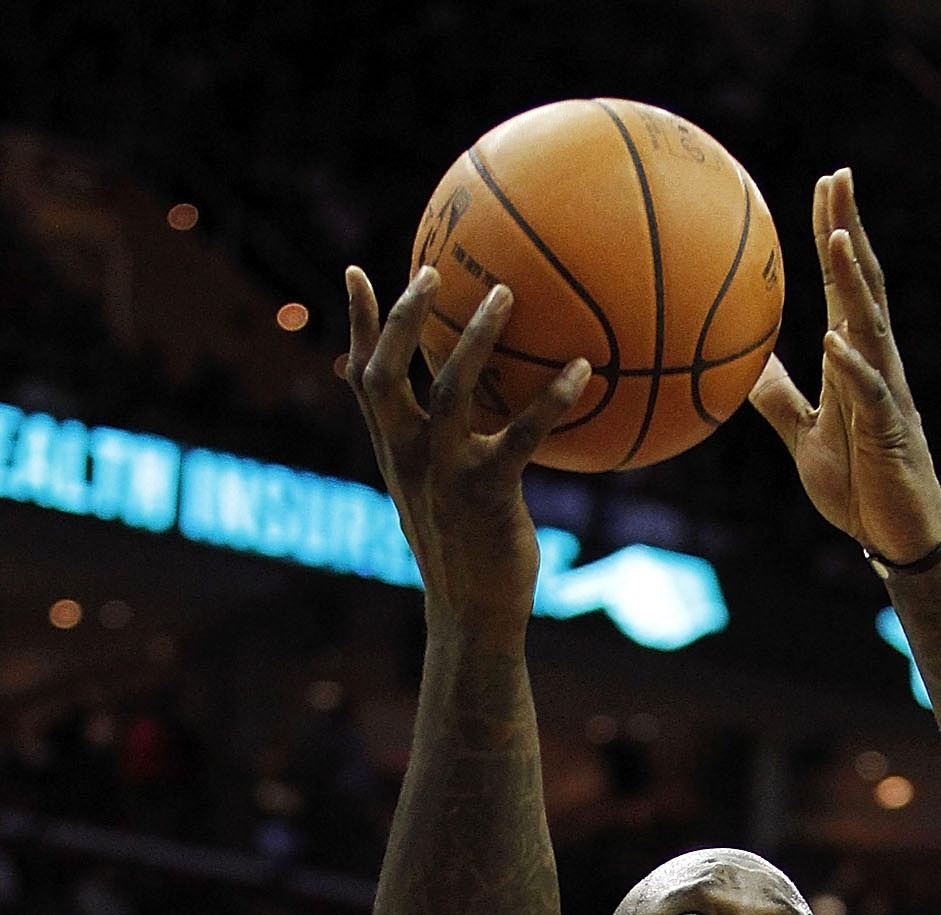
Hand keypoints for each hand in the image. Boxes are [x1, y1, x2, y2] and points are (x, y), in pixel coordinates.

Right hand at [343, 268, 592, 639]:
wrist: (474, 620)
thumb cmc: (468, 555)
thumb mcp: (442, 499)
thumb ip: (440, 451)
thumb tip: (468, 416)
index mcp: (396, 453)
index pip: (364, 379)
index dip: (358, 325)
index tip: (358, 271)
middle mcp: (410, 458)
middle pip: (387, 374)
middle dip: (401, 318)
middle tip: (432, 270)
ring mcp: (445, 476)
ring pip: (449, 390)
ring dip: (476, 338)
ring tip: (506, 293)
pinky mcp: (487, 494)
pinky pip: (521, 436)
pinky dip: (550, 400)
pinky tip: (582, 371)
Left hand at [750, 169, 940, 566]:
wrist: (896, 537)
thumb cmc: (858, 486)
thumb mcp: (805, 435)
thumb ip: (779, 397)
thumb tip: (746, 365)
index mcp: (854, 361)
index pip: (844, 286)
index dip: (834, 235)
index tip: (826, 186)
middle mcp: (875, 365)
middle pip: (864, 286)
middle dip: (850, 231)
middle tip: (838, 179)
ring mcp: (885, 395)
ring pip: (870, 327)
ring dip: (853, 284)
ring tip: (838, 238)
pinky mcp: (890, 432)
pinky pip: (870, 395)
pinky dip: (853, 367)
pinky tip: (835, 342)